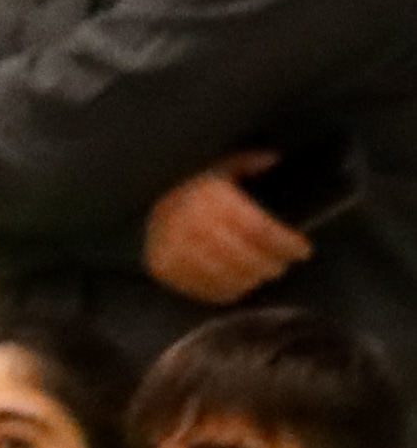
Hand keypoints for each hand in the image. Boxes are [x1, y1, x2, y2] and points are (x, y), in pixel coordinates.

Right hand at [145, 156, 307, 304]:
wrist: (144, 214)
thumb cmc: (190, 191)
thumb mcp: (217, 169)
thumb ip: (246, 163)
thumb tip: (274, 158)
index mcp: (206, 196)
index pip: (256, 228)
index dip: (284, 242)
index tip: (303, 249)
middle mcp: (187, 223)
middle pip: (245, 256)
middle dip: (272, 263)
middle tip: (283, 263)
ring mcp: (172, 249)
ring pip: (228, 275)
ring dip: (254, 277)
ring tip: (263, 272)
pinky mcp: (164, 270)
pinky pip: (206, 289)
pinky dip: (231, 289)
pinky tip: (241, 281)